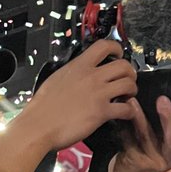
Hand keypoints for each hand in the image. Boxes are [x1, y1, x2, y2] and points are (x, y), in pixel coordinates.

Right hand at [20, 40, 138, 150]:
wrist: (38, 126)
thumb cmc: (42, 107)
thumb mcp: (56, 79)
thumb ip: (73, 73)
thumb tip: (80, 73)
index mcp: (79, 66)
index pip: (104, 45)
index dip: (117, 48)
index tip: (119, 55)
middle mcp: (91, 76)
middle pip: (124, 65)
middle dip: (130, 73)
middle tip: (127, 80)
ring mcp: (98, 94)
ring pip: (129, 84)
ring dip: (132, 90)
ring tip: (127, 97)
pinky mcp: (102, 112)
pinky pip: (126, 108)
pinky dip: (129, 111)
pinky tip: (125, 114)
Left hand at [111, 94, 170, 171]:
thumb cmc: (149, 158)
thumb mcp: (165, 150)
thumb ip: (169, 132)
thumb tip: (170, 98)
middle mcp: (167, 157)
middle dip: (169, 118)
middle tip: (163, 99)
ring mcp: (150, 159)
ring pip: (146, 135)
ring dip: (139, 116)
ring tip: (133, 101)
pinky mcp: (133, 159)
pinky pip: (127, 139)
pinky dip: (122, 125)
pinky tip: (118, 113)